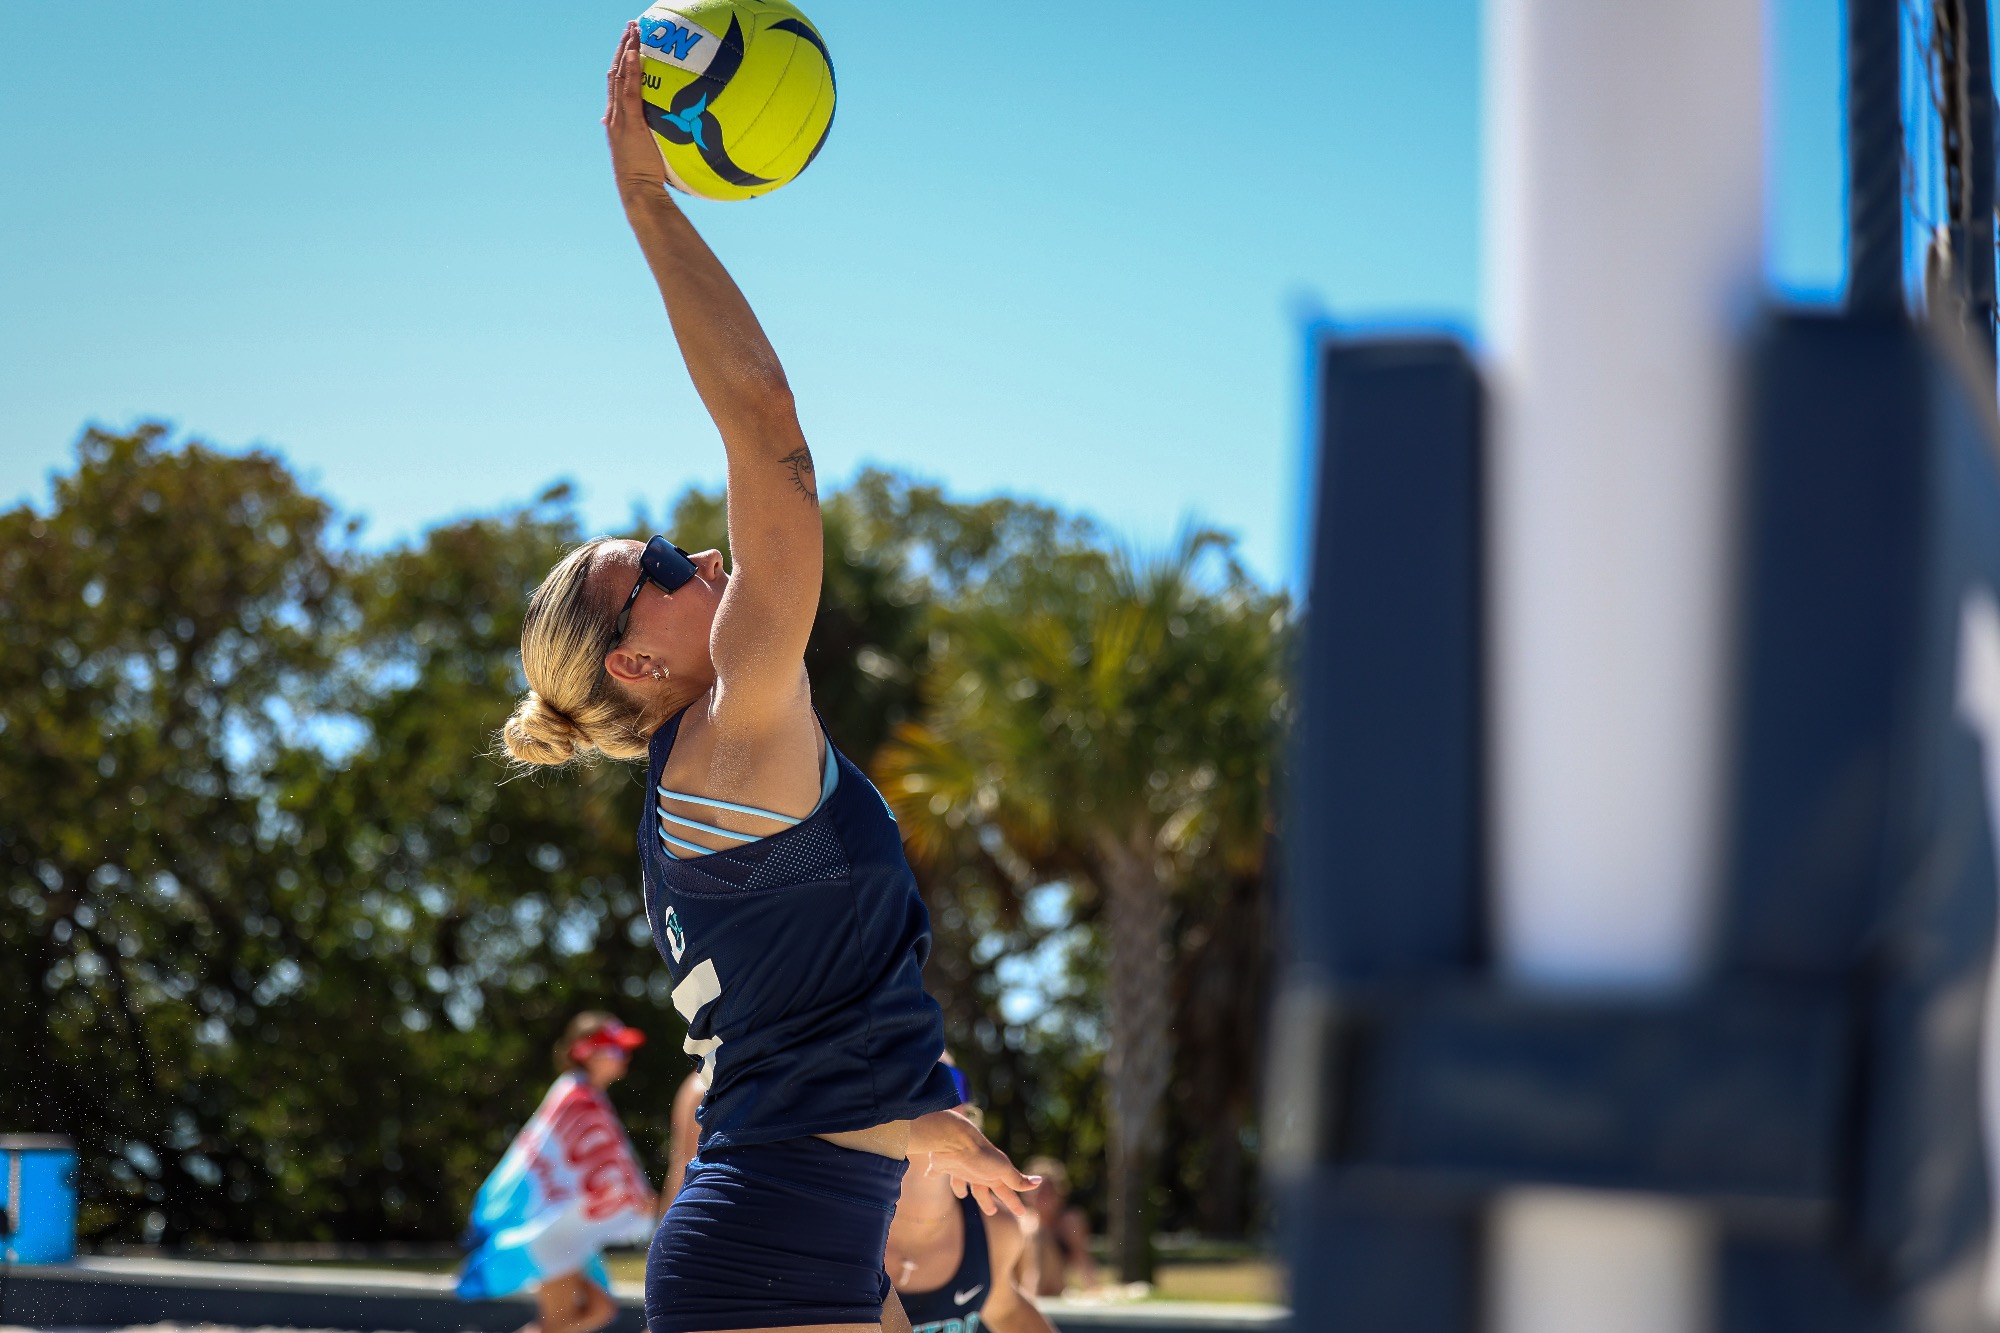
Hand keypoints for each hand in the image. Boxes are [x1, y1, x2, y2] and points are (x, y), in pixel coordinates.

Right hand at [605, 22, 667, 201]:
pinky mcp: (630, 123)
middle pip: (616, 72)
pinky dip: (632, 70)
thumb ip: (652, 137)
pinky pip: (630, 91)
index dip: (622, 61)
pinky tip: (635, 51)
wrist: (638, 191)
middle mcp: (614, 115)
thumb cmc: (647, 176)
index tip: (630, 43)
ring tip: (633, 28)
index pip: (618, 83)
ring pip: (620, 76)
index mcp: (617, 119)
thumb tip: (665, 130)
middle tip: (630, 26)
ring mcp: (620, 118)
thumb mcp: (647, 151)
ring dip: (626, 49)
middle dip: (622, 47)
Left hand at [910, 1109, 1041, 1216]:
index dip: (1014, 1202)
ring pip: (960, 1181)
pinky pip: (935, 1171)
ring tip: (962, 1195)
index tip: (1022, 1214)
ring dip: (961, 1188)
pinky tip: (927, 1175)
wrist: (953, 1139)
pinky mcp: (940, 1165)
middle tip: (991, 1211)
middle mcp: (976, 1171)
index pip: (1006, 1191)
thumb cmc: (979, 1155)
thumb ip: (1017, 1179)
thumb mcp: (1001, 1169)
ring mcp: (958, 1167)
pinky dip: (932, 1173)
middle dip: (987, 1200)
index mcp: (992, 1174)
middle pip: (982, 1189)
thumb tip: (1039, 1182)